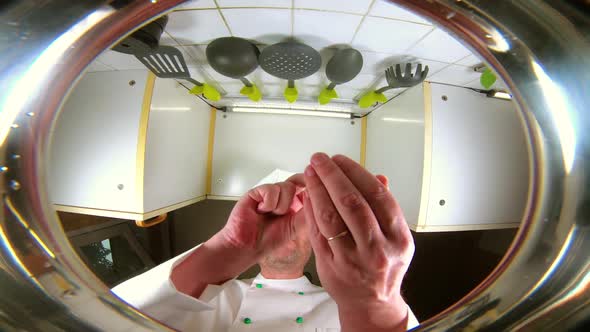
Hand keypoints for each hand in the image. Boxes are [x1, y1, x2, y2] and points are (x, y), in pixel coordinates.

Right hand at [171, 175, 304, 297]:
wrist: (247, 246)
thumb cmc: (269, 239)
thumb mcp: (297, 226)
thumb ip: (308, 211)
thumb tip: (319, 196)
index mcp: (294, 203)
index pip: (306, 187)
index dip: (312, 187)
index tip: (315, 191)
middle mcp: (282, 195)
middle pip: (297, 181)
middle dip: (298, 191)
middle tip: (295, 202)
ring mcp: (269, 192)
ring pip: (287, 187)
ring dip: (281, 205)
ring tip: (271, 215)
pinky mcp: (256, 191)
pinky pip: (272, 190)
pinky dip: (269, 204)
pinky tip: (261, 211)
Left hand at [303, 153, 413, 331]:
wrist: (371, 302)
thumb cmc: (382, 265)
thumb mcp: (394, 237)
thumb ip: (384, 208)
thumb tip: (378, 176)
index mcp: (398, 238)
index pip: (377, 196)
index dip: (356, 173)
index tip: (341, 160)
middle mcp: (377, 249)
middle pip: (352, 202)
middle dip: (333, 175)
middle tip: (320, 160)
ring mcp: (352, 259)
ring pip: (331, 216)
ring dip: (318, 189)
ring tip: (311, 172)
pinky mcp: (331, 265)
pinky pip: (317, 231)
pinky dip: (311, 209)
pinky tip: (307, 194)